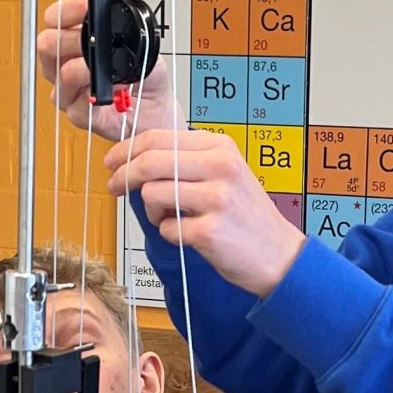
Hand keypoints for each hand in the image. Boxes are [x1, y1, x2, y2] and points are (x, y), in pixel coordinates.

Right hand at [40, 0, 178, 141]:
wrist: (156, 110)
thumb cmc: (145, 78)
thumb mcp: (143, 46)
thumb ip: (127, 34)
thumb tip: (114, 28)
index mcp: (75, 41)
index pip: (55, 18)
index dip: (67, 11)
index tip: (89, 10)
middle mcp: (65, 64)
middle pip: (47, 44)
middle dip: (72, 39)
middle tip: (95, 42)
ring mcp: (69, 90)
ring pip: (60, 73)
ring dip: (83, 69)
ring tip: (103, 69)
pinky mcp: (80, 115)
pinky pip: (76, 104)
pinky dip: (94, 97)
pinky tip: (108, 94)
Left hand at [105, 127, 305, 298]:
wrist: (279, 254)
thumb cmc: (246, 216)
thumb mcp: (225, 174)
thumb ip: (186, 161)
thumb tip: (136, 157)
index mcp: (220, 147)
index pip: (159, 138)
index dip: (127, 149)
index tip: (112, 161)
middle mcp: (220, 167)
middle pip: (149, 162)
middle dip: (122, 175)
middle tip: (114, 187)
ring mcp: (216, 198)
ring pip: (152, 195)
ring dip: (153, 211)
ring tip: (174, 218)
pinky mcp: (209, 231)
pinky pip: (166, 229)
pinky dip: (170, 235)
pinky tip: (191, 235)